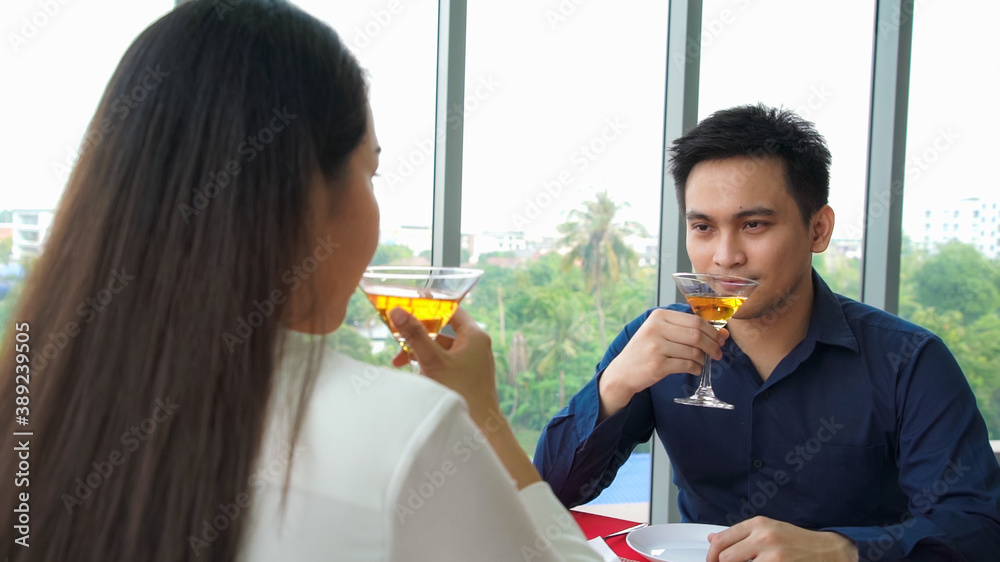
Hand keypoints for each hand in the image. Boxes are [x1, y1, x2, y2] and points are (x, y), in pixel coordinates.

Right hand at [389, 306, 542, 489]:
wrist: (479, 429)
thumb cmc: (460, 393)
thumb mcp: (432, 361)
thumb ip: (415, 335)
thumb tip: (396, 310)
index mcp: (474, 336)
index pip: (451, 310)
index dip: (429, 307)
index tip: (408, 306)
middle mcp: (476, 345)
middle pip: (442, 330)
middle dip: (418, 334)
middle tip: (396, 336)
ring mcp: (472, 362)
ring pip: (441, 348)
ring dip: (420, 351)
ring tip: (398, 362)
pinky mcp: (467, 377)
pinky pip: (445, 362)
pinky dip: (428, 364)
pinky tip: (413, 373)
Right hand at [598, 309, 727, 419]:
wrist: (622, 372)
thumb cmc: (646, 351)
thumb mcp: (661, 334)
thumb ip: (689, 331)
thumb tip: (723, 334)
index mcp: (658, 316)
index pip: (695, 320)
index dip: (712, 331)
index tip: (720, 339)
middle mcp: (656, 329)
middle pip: (696, 335)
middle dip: (712, 345)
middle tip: (718, 353)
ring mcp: (656, 347)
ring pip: (694, 351)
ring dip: (703, 359)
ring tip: (701, 362)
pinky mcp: (658, 365)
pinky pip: (687, 365)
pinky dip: (696, 369)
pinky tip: (694, 369)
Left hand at [706, 516, 857, 561]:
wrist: (829, 551)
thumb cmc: (798, 541)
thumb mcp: (768, 529)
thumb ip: (740, 535)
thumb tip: (713, 539)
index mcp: (758, 525)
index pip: (721, 540)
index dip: (711, 555)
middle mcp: (764, 538)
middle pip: (726, 558)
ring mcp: (773, 557)